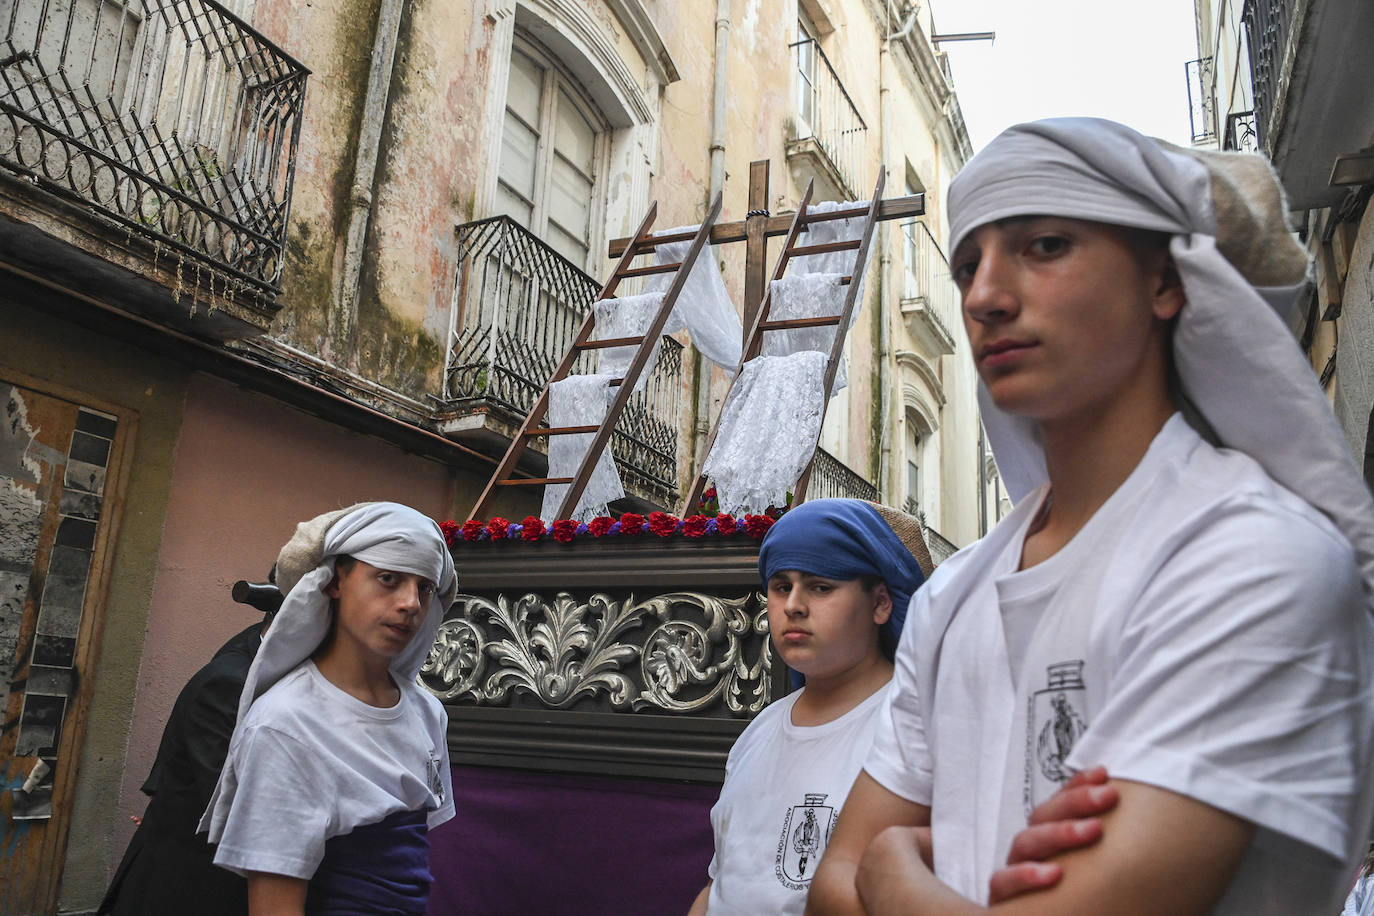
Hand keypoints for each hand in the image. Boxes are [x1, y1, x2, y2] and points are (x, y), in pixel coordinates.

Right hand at [987, 766, 1119, 902]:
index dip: (1078, 785)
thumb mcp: (1100, 885)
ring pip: (1026, 841)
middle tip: (1109, 796)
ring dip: (1059, 832)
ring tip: (1093, 831)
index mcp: (1049, 844)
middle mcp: (1029, 856)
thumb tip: (1146, 824)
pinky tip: (1053, 875)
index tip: (1105, 772)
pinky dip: (1025, 876)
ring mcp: (1013, 876)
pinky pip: (1003, 883)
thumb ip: (1113, 863)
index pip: (1058, 804)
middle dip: (1076, 802)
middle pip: (1043, 816)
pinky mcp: (1002, 903)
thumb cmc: (1086, 908)